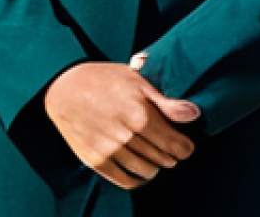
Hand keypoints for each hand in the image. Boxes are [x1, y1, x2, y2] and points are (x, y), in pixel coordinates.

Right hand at [43, 62, 198, 189]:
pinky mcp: (96, 161)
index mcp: (139, 114)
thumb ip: (166, 101)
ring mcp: (110, 151)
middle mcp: (126, 136)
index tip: (187, 147)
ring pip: (146, 170)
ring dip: (156, 166)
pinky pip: (125, 180)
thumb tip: (194, 113)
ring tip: (157, 157)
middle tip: (173, 149)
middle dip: (171, 155)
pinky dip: (138, 179)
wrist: (65, 88)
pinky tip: (141, 170)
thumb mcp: (137, 81)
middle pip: (161, 157)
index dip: (184, 148)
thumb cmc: (104, 79)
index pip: (173, 143)